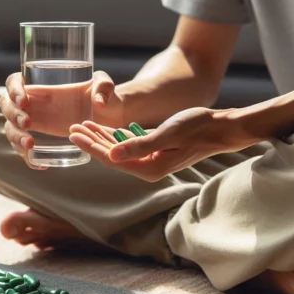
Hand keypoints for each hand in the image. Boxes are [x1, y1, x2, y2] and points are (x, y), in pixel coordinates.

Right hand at [0, 70, 123, 169]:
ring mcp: (36, 123)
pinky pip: (24, 149)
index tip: (24, 101)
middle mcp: (34, 104)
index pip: (14, 82)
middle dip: (13, 115)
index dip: (13, 90)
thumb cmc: (104, 96)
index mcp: (43, 87)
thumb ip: (104, 88)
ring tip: (30, 145)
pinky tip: (40, 165)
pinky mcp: (42, 140)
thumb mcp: (106, 85)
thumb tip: (98, 103)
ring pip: (11, 129)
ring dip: (15, 137)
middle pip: (7, 106)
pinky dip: (27, 158)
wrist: (111, 117)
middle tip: (28, 124)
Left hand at [68, 107, 251, 181]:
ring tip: (84, 125)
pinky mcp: (158, 150)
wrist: (221, 127)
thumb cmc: (197, 127)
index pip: (112, 159)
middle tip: (72, 127)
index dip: (91, 146)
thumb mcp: (166, 134)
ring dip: (102, 137)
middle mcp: (149, 168)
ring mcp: (154, 160)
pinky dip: (118, 136)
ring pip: (121, 150)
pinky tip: (107, 128)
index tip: (74, 133)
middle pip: (113, 156)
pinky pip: (132, 144)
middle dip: (92, 142)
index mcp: (149, 168)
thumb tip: (111, 157)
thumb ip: (139, 146)